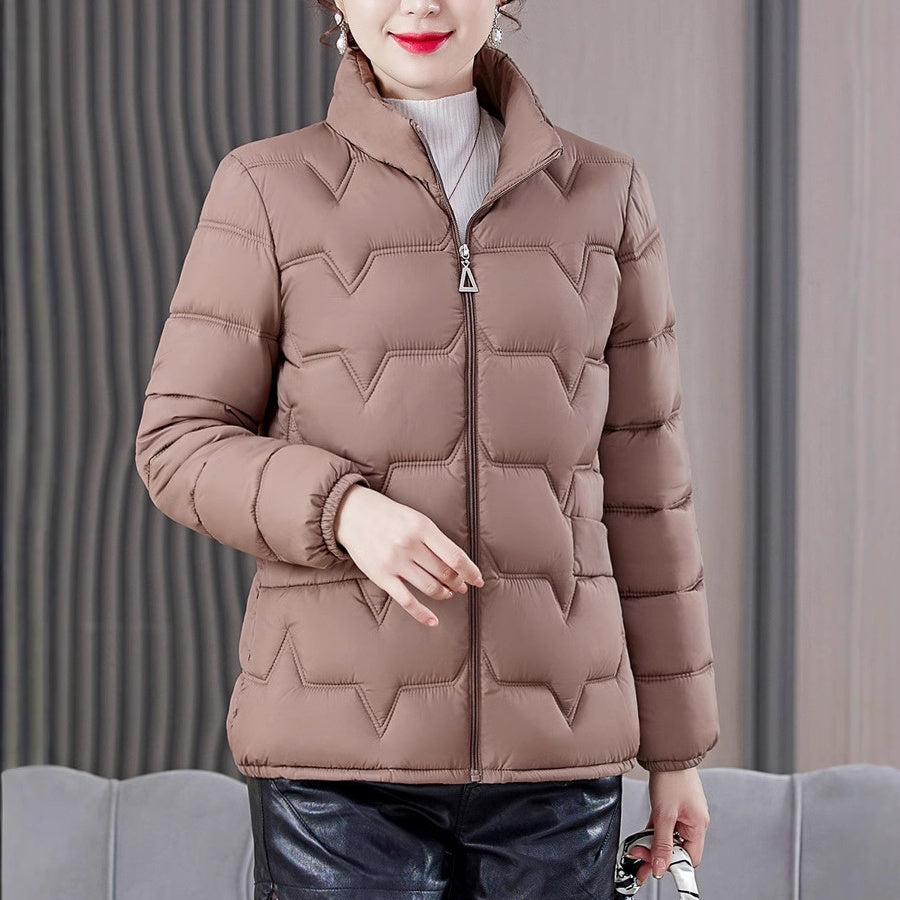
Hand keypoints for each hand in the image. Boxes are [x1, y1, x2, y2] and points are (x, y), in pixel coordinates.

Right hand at [333, 484, 483, 626]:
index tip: (478, 580)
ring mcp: (395, 562)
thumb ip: (435, 538)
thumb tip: (457, 563)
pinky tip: (433, 620)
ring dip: (444, 593)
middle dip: (458, 583)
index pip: (455, 556)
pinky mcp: (382, 577)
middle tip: (461, 586)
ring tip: (447, 593)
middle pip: (445, 573)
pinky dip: (423, 614)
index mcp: (422, 527)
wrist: (353, 514)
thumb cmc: (389, 516)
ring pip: (430, 587)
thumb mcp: (416, 518)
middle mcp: (409, 545)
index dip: (471, 572)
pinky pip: (407, 601)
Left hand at [625, 767, 709, 885]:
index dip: (673, 865)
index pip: (689, 858)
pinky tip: (640, 838)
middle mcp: (693, 821)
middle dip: (658, 856)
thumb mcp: (664, 814)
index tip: (655, 868)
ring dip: (652, 845)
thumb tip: (661, 867)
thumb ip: (662, 843)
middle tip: (640, 859)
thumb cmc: (672, 777)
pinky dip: (652, 832)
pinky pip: (663, 826)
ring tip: (636, 850)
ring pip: (668, 838)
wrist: (666, 751)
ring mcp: (682, 813)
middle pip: (677, 849)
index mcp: (698, 825)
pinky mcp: (672, 807)